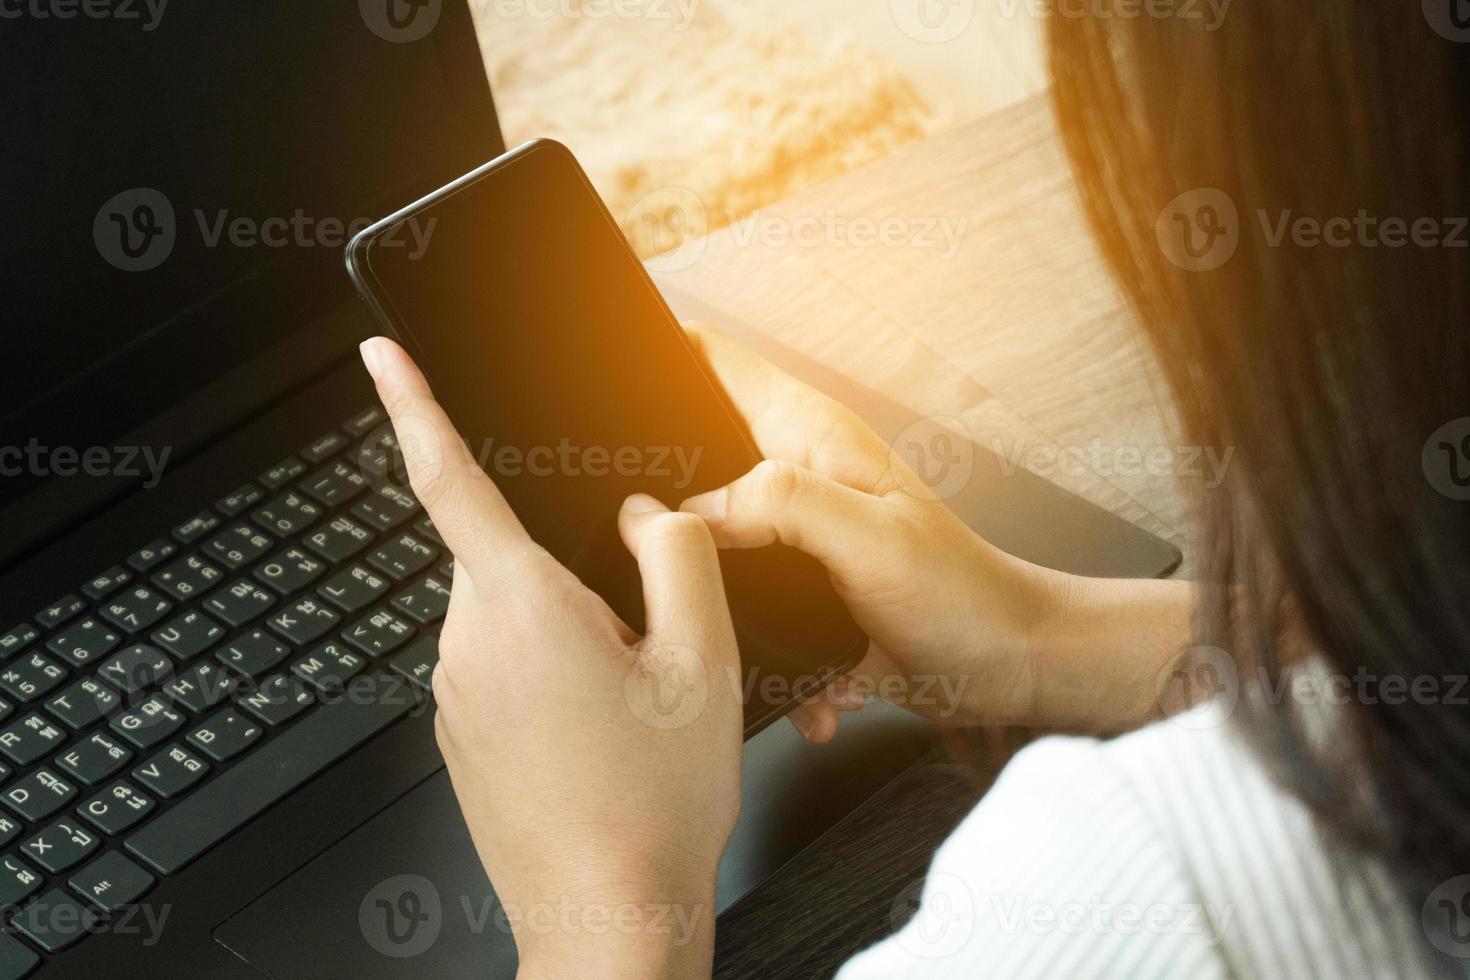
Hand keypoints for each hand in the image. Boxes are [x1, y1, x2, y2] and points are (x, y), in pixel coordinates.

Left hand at [361, 337, 741, 979]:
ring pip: (513, 614)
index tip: (381, 357)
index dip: (412, 406)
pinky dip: (552, 677)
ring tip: (628, 710)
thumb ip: (677, 556)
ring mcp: (455, 694)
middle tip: (642, 648)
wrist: (609, 918)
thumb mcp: (702, 661)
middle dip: (575, 573)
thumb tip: (644, 516)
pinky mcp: (460, 733)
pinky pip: (503, 666)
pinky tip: (600, 738)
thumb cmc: (652, 806)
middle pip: (511, 556)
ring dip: (570, 633)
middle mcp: (467, 644)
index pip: (449, 480)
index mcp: (520, 608)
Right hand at [679, 325, 1177, 741]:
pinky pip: (743, 610)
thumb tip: (695, 509)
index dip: (655, 354)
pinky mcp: (795, 592)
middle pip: (689, 455)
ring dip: (704, 589)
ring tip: (714, 630)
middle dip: (652, 493)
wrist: (1007, 668)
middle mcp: (791, 476)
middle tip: (631, 540)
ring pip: (705, 541)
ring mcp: (791, 535)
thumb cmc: (962, 594)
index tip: (600, 386)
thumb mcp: (869, 537)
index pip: (712, 360)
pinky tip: (806, 689)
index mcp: (807, 436)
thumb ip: (782, 504)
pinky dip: (759, 653)